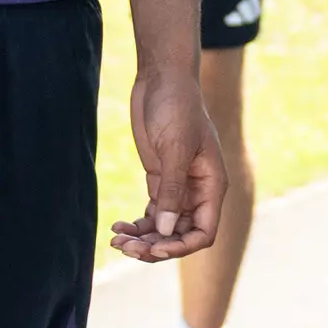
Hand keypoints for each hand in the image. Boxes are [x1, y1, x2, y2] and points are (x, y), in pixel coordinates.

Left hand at [112, 69, 224, 261]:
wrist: (162, 79)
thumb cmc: (177, 107)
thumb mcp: (174, 148)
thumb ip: (172, 190)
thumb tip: (166, 230)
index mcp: (211, 186)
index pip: (203, 232)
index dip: (180, 246)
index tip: (154, 249)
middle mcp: (197, 191)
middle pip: (180, 235)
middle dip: (155, 245)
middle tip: (125, 247)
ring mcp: (177, 187)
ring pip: (163, 227)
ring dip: (142, 238)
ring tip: (116, 240)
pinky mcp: (159, 179)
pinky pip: (151, 213)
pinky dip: (137, 224)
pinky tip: (117, 226)